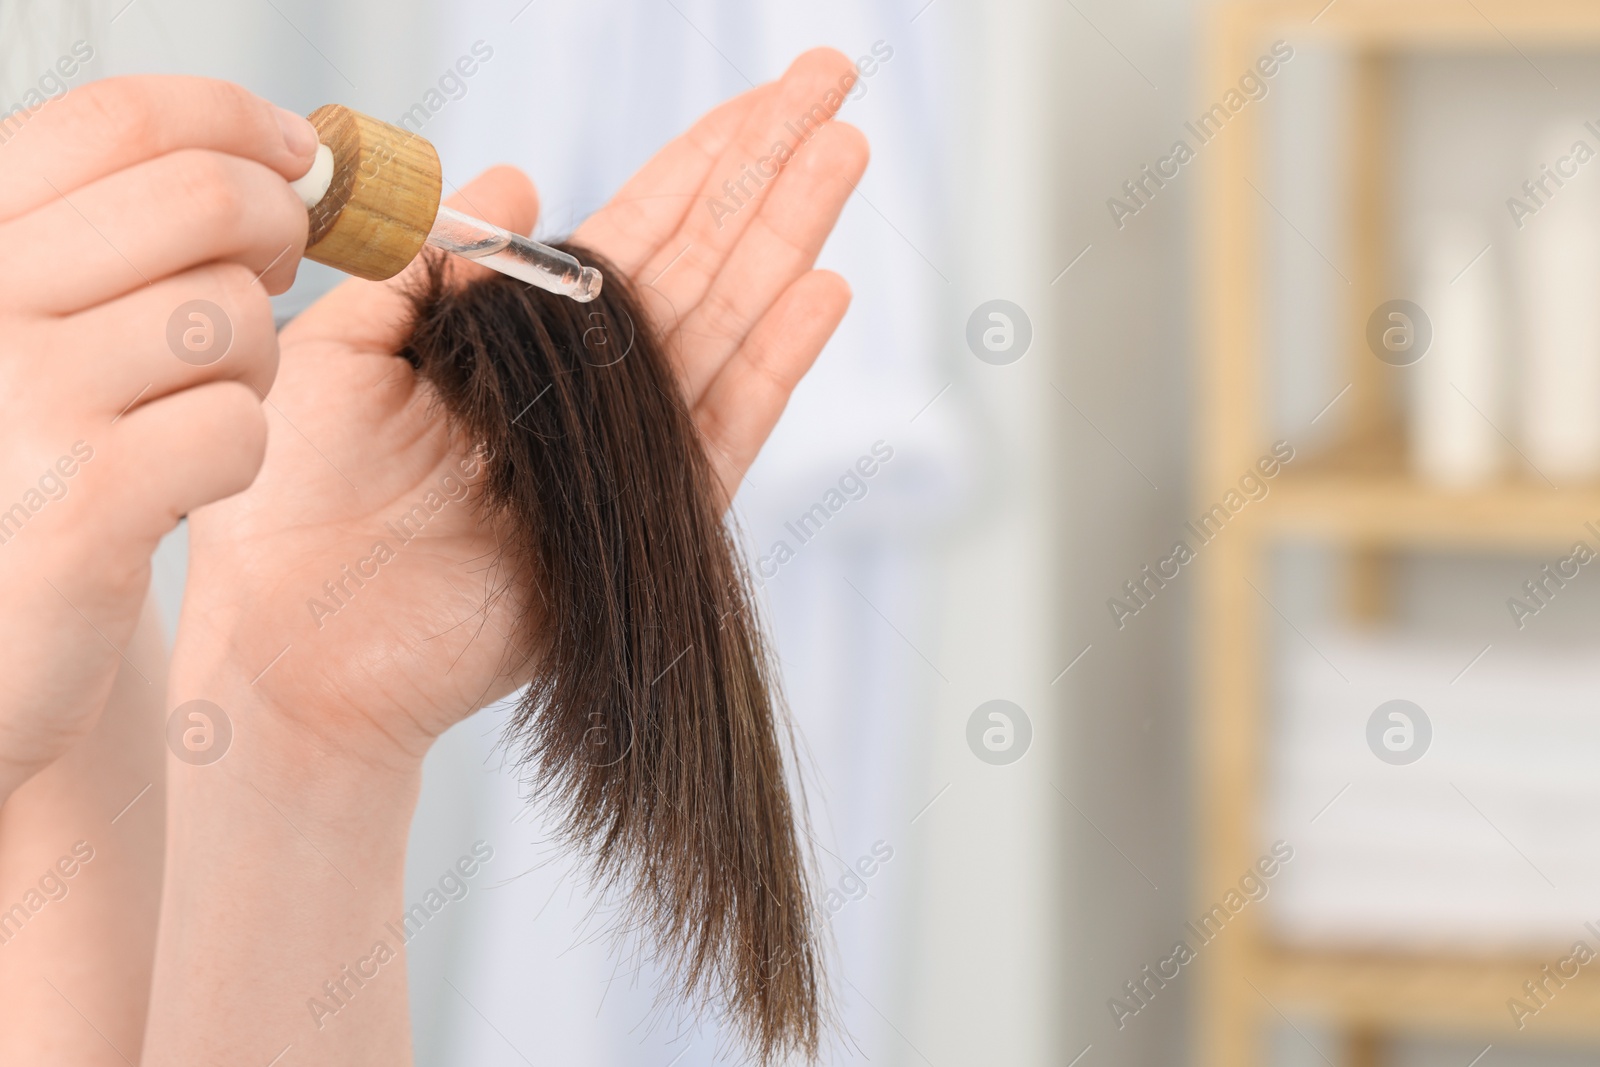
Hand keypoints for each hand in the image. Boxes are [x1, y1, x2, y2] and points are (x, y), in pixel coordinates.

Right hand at [0, 76, 316, 799]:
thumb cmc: (40, 455)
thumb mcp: (49, 316)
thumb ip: (129, 231)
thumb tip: (282, 165)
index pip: (122, 117)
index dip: (238, 123)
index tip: (296, 154)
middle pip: (205, 198)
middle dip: (279, 230)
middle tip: (276, 273)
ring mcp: (22, 401)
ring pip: (236, 315)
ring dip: (252, 362)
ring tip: (194, 404)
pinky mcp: (82, 504)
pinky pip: (237, 426)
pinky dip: (238, 453)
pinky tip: (183, 479)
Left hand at [170, 48, 868, 768]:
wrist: (308, 641)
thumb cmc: (299, 498)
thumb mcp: (338, 345)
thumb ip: (424, 262)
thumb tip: (514, 179)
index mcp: (524, 337)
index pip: (635, 227)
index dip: (700, 159)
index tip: (766, 96)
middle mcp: (592, 383)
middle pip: (701, 256)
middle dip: (768, 170)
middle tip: (834, 84)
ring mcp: (628, 450)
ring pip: (726, 321)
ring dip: (787, 237)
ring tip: (844, 153)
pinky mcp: (649, 520)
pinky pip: (724, 430)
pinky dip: (773, 365)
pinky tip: (820, 291)